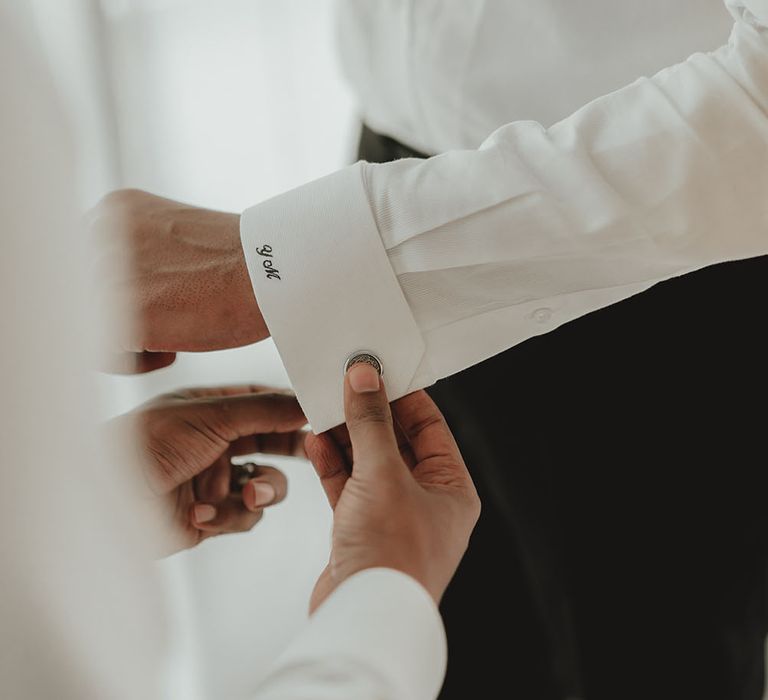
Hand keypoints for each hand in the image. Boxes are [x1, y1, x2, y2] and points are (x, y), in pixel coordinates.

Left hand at [91, 189, 268, 372]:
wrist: (280, 269)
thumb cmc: (247, 264)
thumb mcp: (181, 239)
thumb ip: (144, 252)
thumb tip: (129, 286)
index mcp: (115, 210)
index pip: (84, 263)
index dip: (115, 295)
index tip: (151, 309)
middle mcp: (100, 233)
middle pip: (80, 296)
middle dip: (117, 319)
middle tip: (159, 327)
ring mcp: (106, 270)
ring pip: (86, 326)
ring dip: (126, 341)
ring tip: (168, 339)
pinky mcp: (121, 311)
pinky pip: (100, 353)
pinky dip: (134, 362)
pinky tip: (172, 351)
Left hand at [112, 385, 305, 555]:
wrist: (105, 502)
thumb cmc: (146, 444)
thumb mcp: (212, 415)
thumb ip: (266, 410)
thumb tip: (307, 401)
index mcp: (212, 407)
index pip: (265, 402)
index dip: (293, 410)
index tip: (323, 415)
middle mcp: (216, 441)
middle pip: (273, 443)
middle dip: (292, 451)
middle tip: (317, 453)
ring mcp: (214, 478)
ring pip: (266, 483)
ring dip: (264, 490)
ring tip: (250, 494)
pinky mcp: (210, 515)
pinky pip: (244, 515)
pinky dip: (228, 515)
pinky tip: (201, 513)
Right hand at [305, 364, 480, 610]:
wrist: (360, 620)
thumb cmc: (391, 556)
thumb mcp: (383, 476)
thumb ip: (371, 424)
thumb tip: (365, 378)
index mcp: (451, 489)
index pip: (430, 427)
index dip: (403, 396)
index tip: (378, 369)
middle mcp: (425, 502)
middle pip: (396, 443)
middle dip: (369, 414)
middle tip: (345, 383)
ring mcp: (391, 517)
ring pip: (368, 463)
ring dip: (346, 437)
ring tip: (324, 406)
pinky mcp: (361, 531)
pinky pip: (348, 486)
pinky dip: (332, 464)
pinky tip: (315, 441)